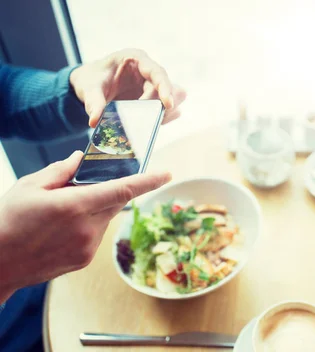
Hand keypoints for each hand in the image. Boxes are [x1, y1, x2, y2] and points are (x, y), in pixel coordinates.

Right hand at [0, 151, 170, 302]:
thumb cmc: (8, 221)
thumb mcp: (29, 187)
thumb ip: (60, 171)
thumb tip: (81, 159)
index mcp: (74, 206)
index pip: (122, 190)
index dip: (148, 181)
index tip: (167, 174)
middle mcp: (87, 228)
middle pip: (116, 202)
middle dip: (111, 189)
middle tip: (91, 185)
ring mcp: (88, 247)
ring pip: (106, 218)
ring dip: (96, 208)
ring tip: (64, 212)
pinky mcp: (85, 260)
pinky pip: (97, 234)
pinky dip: (89, 225)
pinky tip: (63, 228)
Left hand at [69, 48, 186, 127]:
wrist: (90, 85)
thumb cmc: (91, 78)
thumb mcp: (88, 87)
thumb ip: (93, 102)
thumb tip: (94, 121)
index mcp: (136, 59)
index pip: (157, 72)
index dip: (165, 87)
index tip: (168, 104)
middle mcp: (148, 72)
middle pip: (165, 89)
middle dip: (159, 106)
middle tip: (148, 121)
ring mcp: (152, 86)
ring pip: (168, 101)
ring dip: (162, 114)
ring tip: (146, 124)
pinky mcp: (153, 100)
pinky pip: (163, 111)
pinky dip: (159, 119)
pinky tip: (149, 126)